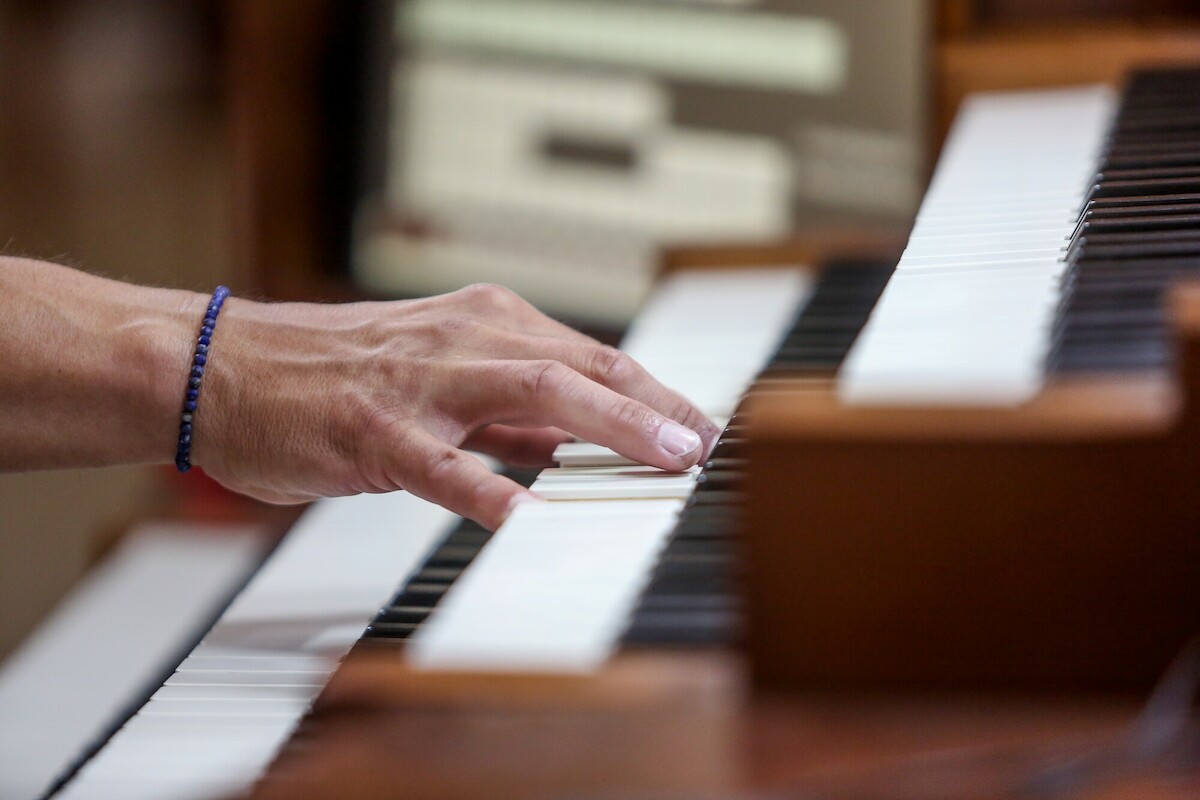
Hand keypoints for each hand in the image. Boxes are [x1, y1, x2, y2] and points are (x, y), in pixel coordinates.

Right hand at [194, 284, 719, 528]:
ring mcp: (418, 383)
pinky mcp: (371, 430)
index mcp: (483, 323)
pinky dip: (482, 486)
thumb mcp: (437, 374)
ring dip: (606, 427)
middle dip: (653, 407)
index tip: (701, 427)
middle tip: (704, 445)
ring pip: (529, 394)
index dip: (653, 393)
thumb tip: (578, 443)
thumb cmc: (333, 375)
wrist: (224, 368)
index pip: (591, 357)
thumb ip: (507, 411)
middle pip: (579, 368)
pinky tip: (520, 514)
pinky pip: (437, 462)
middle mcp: (462, 339)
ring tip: (659, 460)